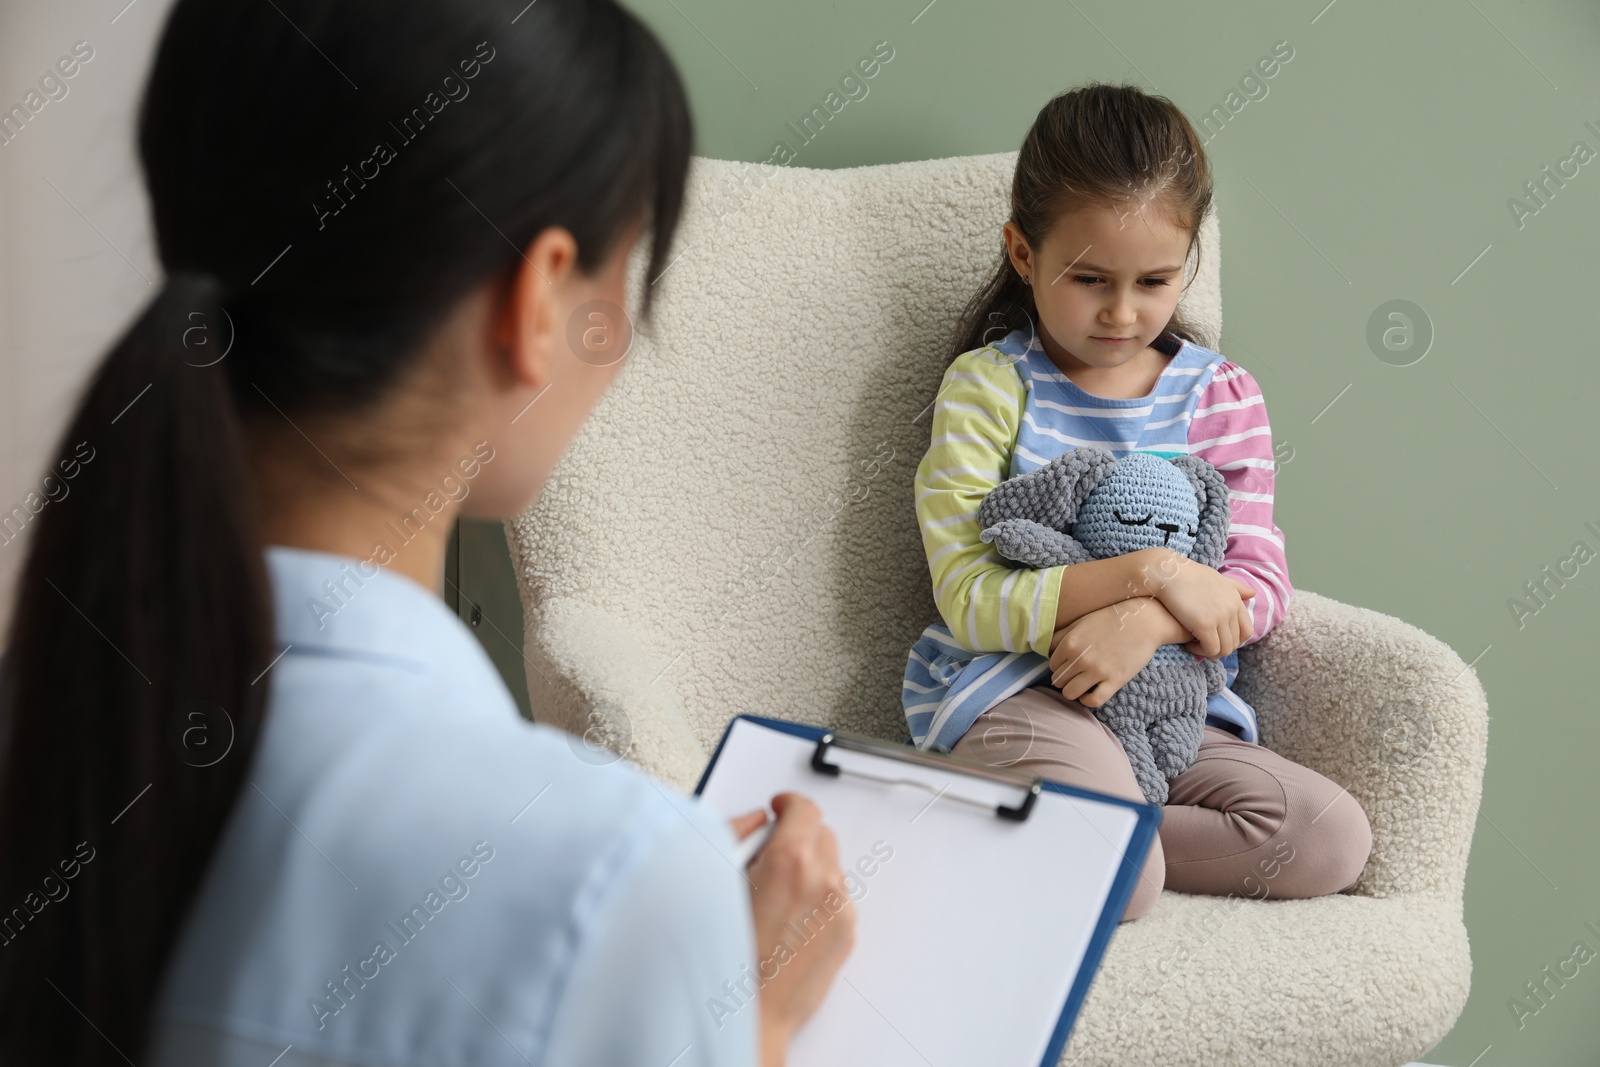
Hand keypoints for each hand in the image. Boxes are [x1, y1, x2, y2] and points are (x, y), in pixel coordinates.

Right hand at [732, 793, 855, 1066]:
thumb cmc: (725, 956)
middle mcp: (822, 881)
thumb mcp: (716, 879)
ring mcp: (840, 909)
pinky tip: (788, 922)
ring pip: (830, 866)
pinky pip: (836, 898)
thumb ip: (736, 834)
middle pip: (821, 833)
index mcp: (789, 861)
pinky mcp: (847, 933)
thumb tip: (756, 821)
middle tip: (769, 856)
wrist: (748, 1014)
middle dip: (797, 837)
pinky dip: (817, 899)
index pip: (804, 808)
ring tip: (774, 898)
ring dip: (808, 869)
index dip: (788, 804)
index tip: (780, 809)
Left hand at [1047, 597, 1167, 707]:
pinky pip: (1093, 701)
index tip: (1068, 664)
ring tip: (1080, 685)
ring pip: (1070, 693)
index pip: (1052, 665)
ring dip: (1073, 691)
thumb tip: (1046, 651)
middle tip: (1075, 675)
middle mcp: (1080, 658)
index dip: (1059, 666)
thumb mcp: (1081, 621)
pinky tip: (1090, 694)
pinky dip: (1087, 701)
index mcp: (1070, 643)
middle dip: (1065, 679)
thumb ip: (1061, 636)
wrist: (1144, 621)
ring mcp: (1098, 671)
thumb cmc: (1111, 619)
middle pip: (1058, 680)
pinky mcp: (1115, 681)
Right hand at [1142, 548, 1255, 658]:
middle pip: (1235, 643)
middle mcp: (1231, 609)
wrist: (1169, 573)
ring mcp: (1219, 618)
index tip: (1218, 639)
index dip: (1234, 640)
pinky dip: (1201, 652)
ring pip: (1224, 649)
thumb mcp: (1218, 578)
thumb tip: (1253, 594)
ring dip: (1210, 652)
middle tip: (1204, 644)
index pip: (1247, 631)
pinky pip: (1210, 649)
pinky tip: (1188, 644)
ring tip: (1196, 645)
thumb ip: (1236, 587)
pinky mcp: (1205, 626)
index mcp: (1236, 599)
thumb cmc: (1188, 574)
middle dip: (1221, 648)